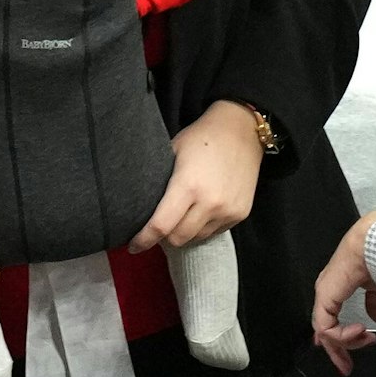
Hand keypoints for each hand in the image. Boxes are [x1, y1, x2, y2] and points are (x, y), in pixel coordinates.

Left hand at [129, 101, 263, 253]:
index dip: (144, 239)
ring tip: (179, 219)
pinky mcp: (240, 213)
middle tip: (157, 229)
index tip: (133, 246)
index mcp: (187, 186)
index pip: (161, 226)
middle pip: (178, 238)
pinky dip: (202, 228)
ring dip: (184, 233)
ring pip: (196, 238)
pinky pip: (214, 232)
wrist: (242, 131)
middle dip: (163, 238)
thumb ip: (159, 181)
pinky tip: (198, 213)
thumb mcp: (172, 152)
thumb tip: (139, 204)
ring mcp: (227, 210)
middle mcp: (209, 203)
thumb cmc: (201, 138)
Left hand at [311, 213, 375, 375]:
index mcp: (337, 287)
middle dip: (337, 350)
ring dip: (344, 342)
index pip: (329, 319)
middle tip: (346, 366)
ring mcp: (325, 293)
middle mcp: (327, 291)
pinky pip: (326, 325)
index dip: (338, 339)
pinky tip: (358, 333)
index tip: (347, 356)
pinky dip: (341, 335)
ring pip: (324, 330)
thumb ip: (375, 302)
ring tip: (364, 339)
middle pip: (324, 329)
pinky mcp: (325, 296)